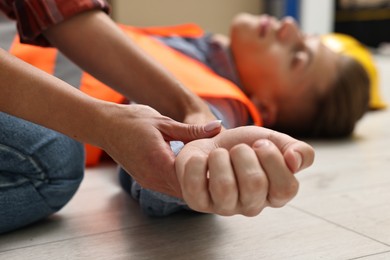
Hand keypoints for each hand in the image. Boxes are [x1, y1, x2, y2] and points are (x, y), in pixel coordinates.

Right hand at [98, 104, 221, 196]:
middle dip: (206, 183)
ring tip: (214, 173)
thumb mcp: (164, 122)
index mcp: (159, 162)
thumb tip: (219, 127)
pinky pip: (170, 187)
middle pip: (188, 191)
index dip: (211, 175)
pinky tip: (195, 171)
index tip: (228, 168)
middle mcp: (153, 178)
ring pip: (180, 192)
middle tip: (227, 173)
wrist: (104, 126)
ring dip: (196, 184)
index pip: (193, 179)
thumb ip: (191, 130)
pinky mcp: (146, 180)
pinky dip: (184, 182)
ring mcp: (148, 182)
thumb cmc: (132, 120)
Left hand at [174, 126, 313, 215]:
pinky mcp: (198, 202)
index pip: (286, 188)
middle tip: (237, 149)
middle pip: (254, 184)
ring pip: (224, 186)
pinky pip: (195, 184)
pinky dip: (197, 162)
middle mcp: (251, 206)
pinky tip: (202, 160)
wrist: (212, 142)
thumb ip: (299, 151)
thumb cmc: (244, 146)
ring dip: (220, 158)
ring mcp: (223, 207)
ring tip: (219, 154)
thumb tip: (295, 162)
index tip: (260, 144)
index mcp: (274, 194)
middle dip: (243, 154)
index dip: (273, 159)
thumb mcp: (274, 140)